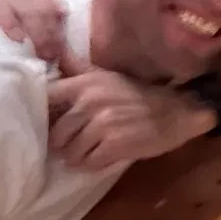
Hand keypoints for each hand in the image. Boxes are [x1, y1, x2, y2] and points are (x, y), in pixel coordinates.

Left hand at [47, 51, 209, 171]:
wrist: (177, 112)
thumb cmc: (139, 95)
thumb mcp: (108, 76)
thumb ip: (79, 68)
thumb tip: (54, 53)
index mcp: (85, 83)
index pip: (46, 99)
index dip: (43, 116)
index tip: (49, 124)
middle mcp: (91, 101)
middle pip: (56, 134)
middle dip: (62, 145)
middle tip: (73, 145)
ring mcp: (103, 124)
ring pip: (71, 152)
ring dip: (77, 158)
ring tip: (88, 153)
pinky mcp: (115, 144)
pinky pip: (89, 164)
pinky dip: (93, 166)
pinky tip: (102, 159)